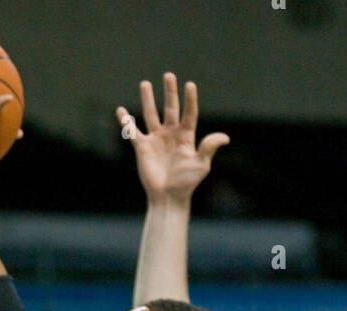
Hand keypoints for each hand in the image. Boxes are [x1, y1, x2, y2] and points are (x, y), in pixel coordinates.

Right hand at [116, 72, 228, 204]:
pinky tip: (120, 111)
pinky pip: (133, 131)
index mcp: (186, 137)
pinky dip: (126, 122)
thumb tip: (225, 137)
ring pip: (151, 114)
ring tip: (145, 83)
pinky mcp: (143, 147)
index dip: (190, 100)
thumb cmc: (186, 183)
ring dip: (148, 99)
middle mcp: (171, 135)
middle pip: (170, 108)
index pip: (189, 114)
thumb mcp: (201, 165)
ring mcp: (156, 139)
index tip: (190, 85)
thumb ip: (209, 148)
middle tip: (169, 76)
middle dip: (170, 92)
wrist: (168, 198)